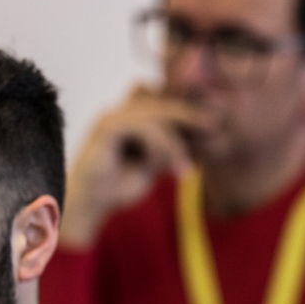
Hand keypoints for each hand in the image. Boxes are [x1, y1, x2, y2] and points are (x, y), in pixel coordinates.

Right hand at [59, 84, 208, 247]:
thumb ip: (170, 147)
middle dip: (189, 113)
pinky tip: (171, 167)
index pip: (162, 99)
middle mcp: (121, 112)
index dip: (186, 108)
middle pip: (161, 100)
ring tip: (186, 167)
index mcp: (130, 117)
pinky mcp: (107, 127)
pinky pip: (143, 126)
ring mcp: (112, 116)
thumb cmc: (119, 186)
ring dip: (175, 141)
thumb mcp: (154, 164)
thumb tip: (200, 136)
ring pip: (156, 114)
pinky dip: (162, 146)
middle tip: (212, 126)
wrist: (91, 204)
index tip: (211, 124)